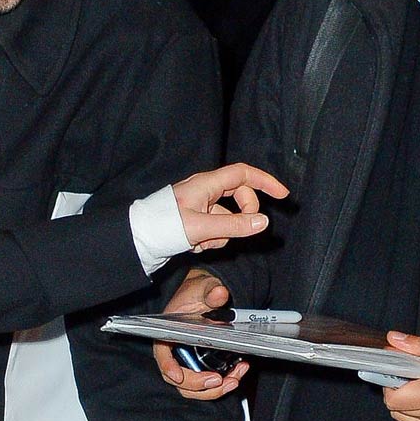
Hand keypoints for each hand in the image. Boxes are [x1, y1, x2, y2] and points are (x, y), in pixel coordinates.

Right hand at [153, 267, 250, 398]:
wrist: (205, 295)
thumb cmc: (196, 293)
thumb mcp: (204, 288)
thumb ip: (211, 291)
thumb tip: (219, 293)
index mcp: (168, 333)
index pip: (162, 354)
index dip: (168, 367)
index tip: (178, 377)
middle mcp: (176, 352)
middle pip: (179, 380)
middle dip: (199, 386)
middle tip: (219, 381)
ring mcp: (188, 361)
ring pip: (193, 388)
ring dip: (213, 390)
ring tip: (234, 380)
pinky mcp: (201, 366)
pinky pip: (207, 383)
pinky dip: (222, 384)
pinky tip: (237, 372)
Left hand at [171, 162, 288, 252]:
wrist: (137, 240)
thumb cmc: (163, 227)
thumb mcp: (202, 228)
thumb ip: (234, 226)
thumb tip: (263, 222)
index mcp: (206, 184)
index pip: (243, 174)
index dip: (264, 182)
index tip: (282, 195)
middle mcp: (204, 191)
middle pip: (238, 197)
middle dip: (241, 217)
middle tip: (235, 233)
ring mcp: (199, 206)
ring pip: (226, 218)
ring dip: (220, 234)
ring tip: (200, 243)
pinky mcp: (194, 221)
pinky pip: (213, 229)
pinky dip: (209, 239)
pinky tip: (193, 246)